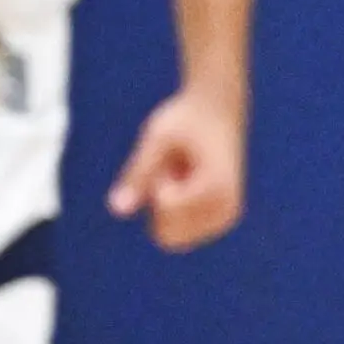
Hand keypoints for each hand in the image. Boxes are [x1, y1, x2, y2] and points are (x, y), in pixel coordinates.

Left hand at [108, 86, 245, 250]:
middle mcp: (227, 209)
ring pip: (172, 237)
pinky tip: (189, 180)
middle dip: (160, 202)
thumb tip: (116, 210)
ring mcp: (225, 218)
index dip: (156, 182)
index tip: (170, 158)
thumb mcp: (158, 137)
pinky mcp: (221, 220)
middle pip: (166, 235)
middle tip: (173, 168)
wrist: (219, 106)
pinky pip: (180, 233)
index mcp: (217, 188)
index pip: (165, 210)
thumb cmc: (186, 118)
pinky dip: (176, 210)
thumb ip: (138, 173)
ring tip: (182, 173)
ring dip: (167, 207)